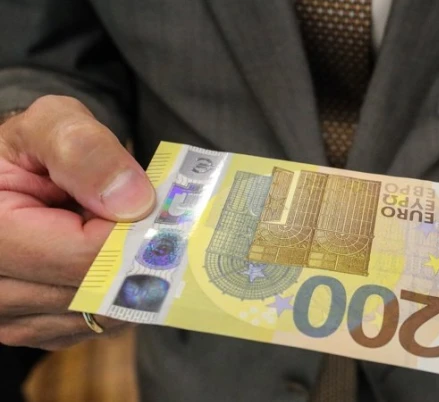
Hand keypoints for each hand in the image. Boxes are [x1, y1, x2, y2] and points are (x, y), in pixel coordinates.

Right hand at [0, 96, 154, 349]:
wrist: (10, 176)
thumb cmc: (32, 149)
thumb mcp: (53, 125)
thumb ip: (86, 151)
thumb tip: (135, 202)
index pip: (85, 255)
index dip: (133, 231)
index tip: (155, 206)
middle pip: (98, 293)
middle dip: (135, 255)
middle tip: (150, 219)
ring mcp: (9, 319)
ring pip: (104, 315)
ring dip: (127, 276)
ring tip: (115, 234)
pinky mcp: (32, 329)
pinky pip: (97, 324)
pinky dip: (116, 294)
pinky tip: (107, 259)